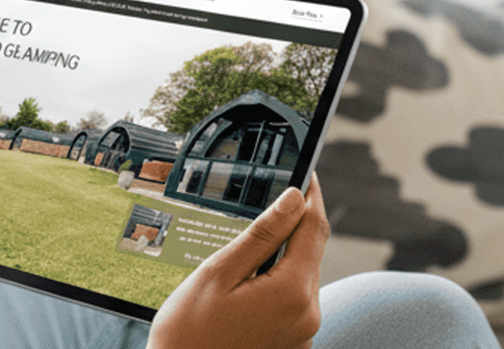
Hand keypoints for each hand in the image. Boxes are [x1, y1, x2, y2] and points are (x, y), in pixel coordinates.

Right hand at [147, 176, 329, 348]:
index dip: (310, 195)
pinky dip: (277, 284)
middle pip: (310, 252)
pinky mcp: (293, 344)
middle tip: (269, 200)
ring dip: (283, 257)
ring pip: (302, 277)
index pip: (314, 228)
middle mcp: (308, 315)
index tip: (304, 171)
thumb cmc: (189, 332)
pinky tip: (247, 283)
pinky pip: (293, 302)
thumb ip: (262, 234)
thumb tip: (295, 198)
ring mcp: (303, 333)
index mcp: (292, 292)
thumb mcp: (219, 272)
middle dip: (293, 225)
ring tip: (247, 249)